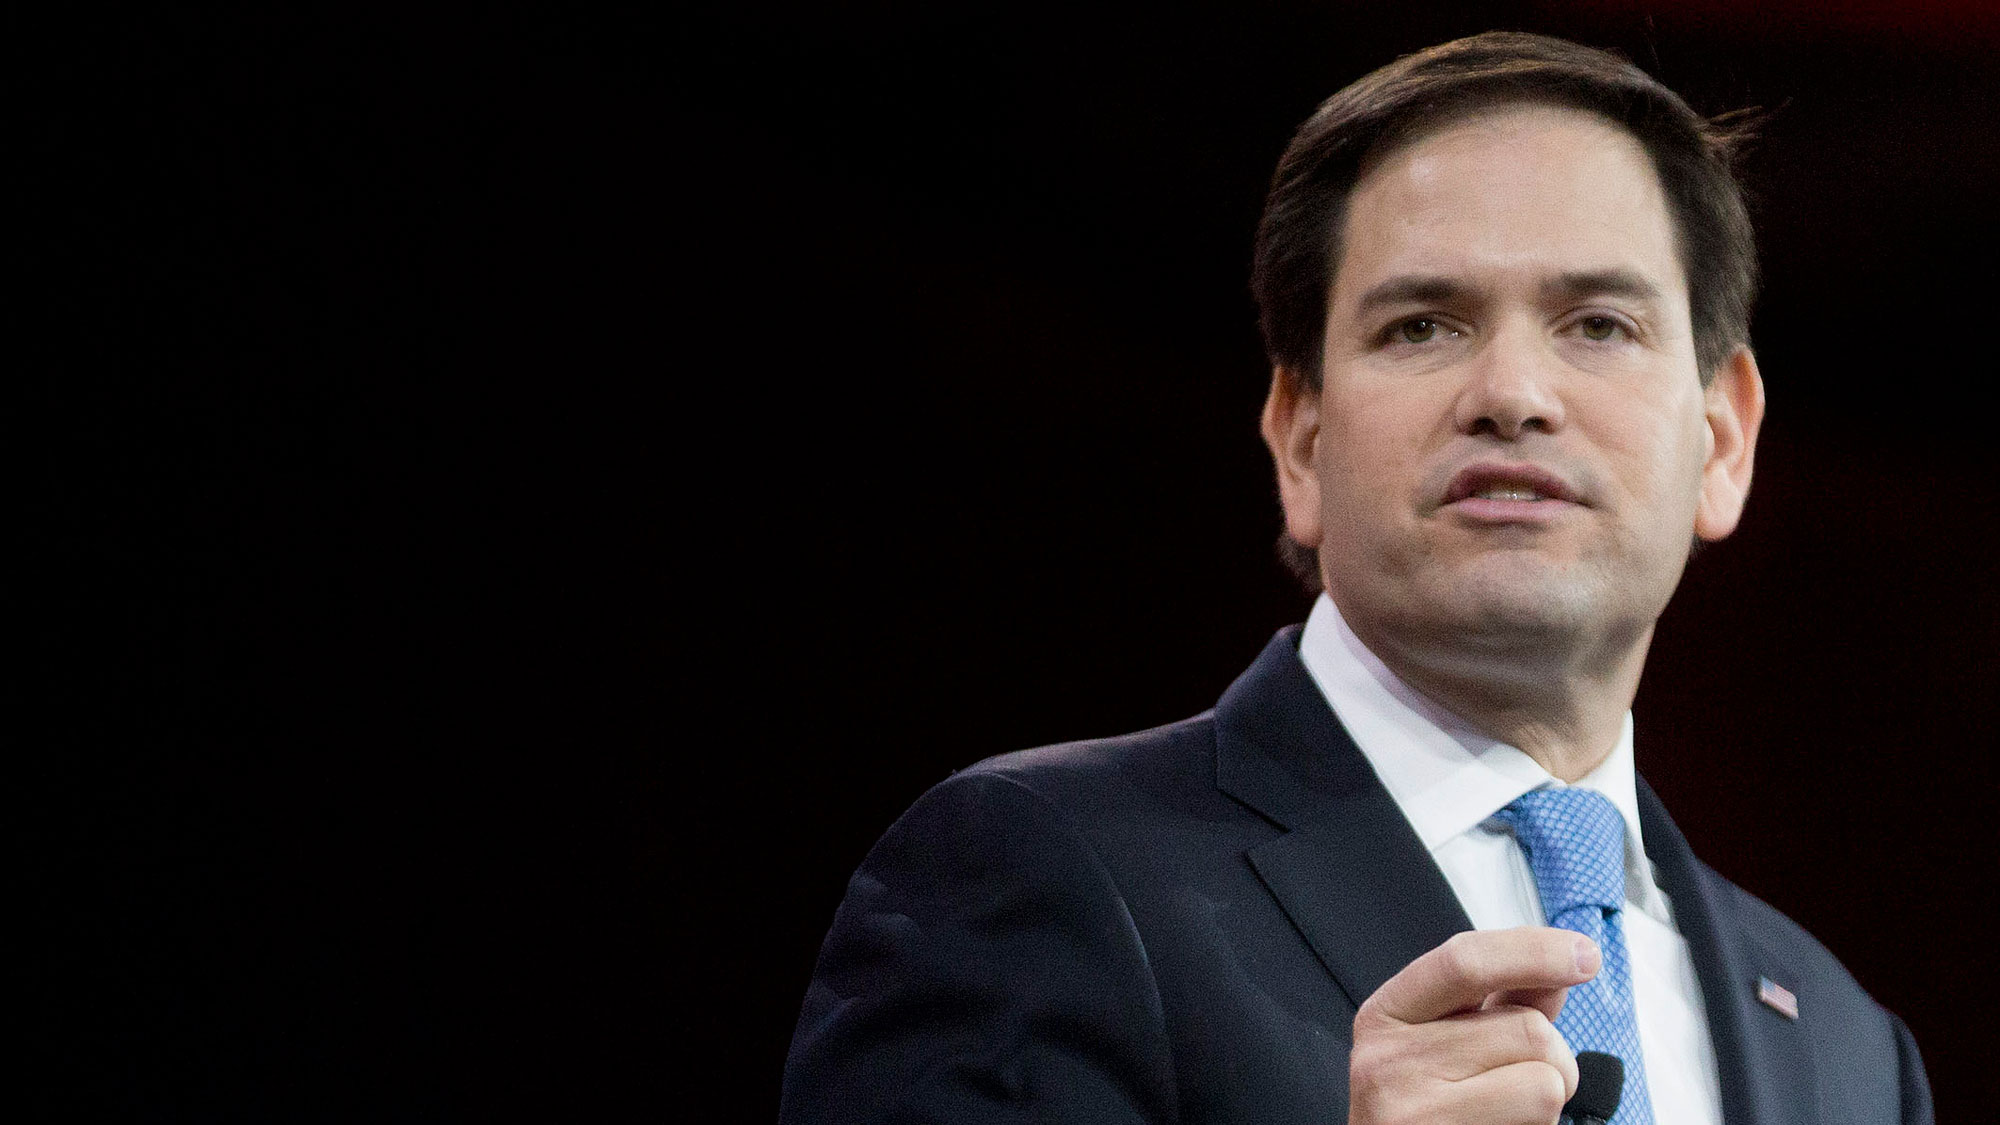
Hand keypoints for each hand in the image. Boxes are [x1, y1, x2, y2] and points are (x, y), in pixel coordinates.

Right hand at [1348, 927, 1598, 1123]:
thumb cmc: (1421, 1108)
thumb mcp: (1443, 1042)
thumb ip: (1499, 1002)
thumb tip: (1557, 969)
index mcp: (1387, 1014)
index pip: (1465, 962)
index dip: (1534, 952)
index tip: (1584, 955)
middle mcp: (1389, 1059)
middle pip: (1528, 1028)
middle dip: (1553, 1057)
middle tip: (1521, 1081)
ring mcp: (1413, 1111)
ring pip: (1546, 1084)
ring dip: (1549, 1102)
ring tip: (1507, 1112)